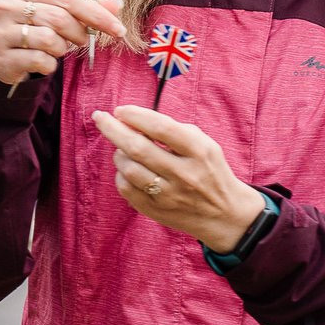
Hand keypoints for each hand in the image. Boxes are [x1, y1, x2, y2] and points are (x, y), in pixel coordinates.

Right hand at [0, 0, 127, 86]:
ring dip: (61, 48)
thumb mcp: (55, 12)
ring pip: (49, 40)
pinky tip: (41, 61)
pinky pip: (40, 61)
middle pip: (58, 18)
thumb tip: (118, 3)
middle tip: (82, 41)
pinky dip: (49, 64)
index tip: (118, 29)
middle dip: (79, 33)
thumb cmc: (31, 28)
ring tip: (54, 48)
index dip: (95, 13)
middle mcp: (4, 6)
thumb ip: (84, 8)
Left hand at [91, 105, 264, 251]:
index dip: (137, 116)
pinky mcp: (157, 211)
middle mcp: (184, 174)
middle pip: (138, 148)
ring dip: (119, 153)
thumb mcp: (204, 145)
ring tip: (123, 148)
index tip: (121, 110)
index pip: (162, 128)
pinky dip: (121, 174)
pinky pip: (126, 189)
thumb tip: (134, 120)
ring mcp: (169, 196)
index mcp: (199, 152)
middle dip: (113, 129)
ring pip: (129, 169)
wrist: (224, 214)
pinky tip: (128, 169)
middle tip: (100, 117)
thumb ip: (173, 130)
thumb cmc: (209, 170)